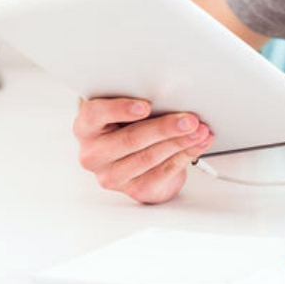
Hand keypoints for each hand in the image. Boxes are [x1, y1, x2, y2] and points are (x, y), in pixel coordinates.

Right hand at [73, 97, 213, 203]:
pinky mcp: (135, 189)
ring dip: (179, 142)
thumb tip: (169, 93)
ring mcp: (112, 175)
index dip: (120, 109)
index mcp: (86, 127)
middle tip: (188, 119)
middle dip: (163, 128)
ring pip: (148, 157)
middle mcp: (94, 154)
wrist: (133, 155)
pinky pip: (164, 172)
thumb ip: (138, 101)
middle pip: (129, 139)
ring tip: (198, 130)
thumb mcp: (126, 108)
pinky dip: (186, 154)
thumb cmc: (127, 124)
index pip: (95, 115)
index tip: (146, 106)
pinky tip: (198, 143)